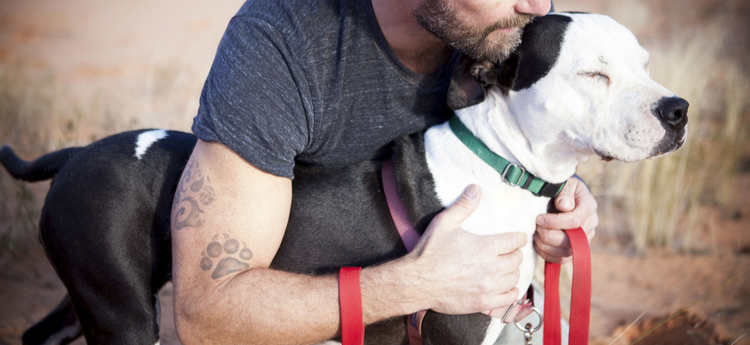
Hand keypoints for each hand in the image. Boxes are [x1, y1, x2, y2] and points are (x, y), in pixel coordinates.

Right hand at [410, 185, 526, 315]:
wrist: (417, 281)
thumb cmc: (430, 252)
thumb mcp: (444, 223)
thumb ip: (463, 206)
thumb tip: (475, 189)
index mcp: (485, 247)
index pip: (515, 240)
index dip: (518, 237)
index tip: (516, 237)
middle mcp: (491, 268)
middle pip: (517, 259)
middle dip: (514, 253)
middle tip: (508, 252)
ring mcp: (488, 287)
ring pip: (515, 278)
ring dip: (512, 271)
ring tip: (505, 268)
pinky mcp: (483, 302)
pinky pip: (509, 298)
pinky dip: (511, 291)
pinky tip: (505, 286)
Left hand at [534, 177, 597, 263]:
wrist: (567, 196)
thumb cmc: (564, 188)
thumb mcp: (566, 184)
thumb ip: (565, 193)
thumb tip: (564, 206)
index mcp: (589, 207)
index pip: (575, 221)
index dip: (555, 222)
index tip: (539, 219)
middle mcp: (590, 225)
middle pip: (571, 240)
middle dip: (549, 236)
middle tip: (536, 228)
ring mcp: (584, 239)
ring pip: (567, 252)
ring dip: (546, 246)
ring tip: (535, 236)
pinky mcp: (576, 249)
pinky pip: (563, 259)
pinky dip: (548, 255)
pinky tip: (538, 245)